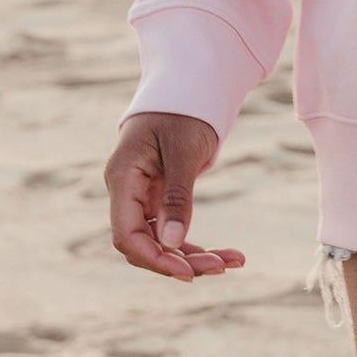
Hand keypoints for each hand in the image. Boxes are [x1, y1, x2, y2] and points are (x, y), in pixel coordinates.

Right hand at [105, 111, 245, 281]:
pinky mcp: (157, 196)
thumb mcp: (184, 150)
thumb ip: (176, 195)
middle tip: (224, 265)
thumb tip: (171, 243)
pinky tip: (224, 254)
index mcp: (123, 177)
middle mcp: (127, 190)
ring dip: (193, 255)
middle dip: (181, 260)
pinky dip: (193, 242)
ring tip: (233, 261)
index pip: (126, 234)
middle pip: (144, 243)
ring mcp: (141, 195)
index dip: (153, 258)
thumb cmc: (184, 110)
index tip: (187, 272)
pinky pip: (170, 228)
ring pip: (160, 240)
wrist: (188, 84)